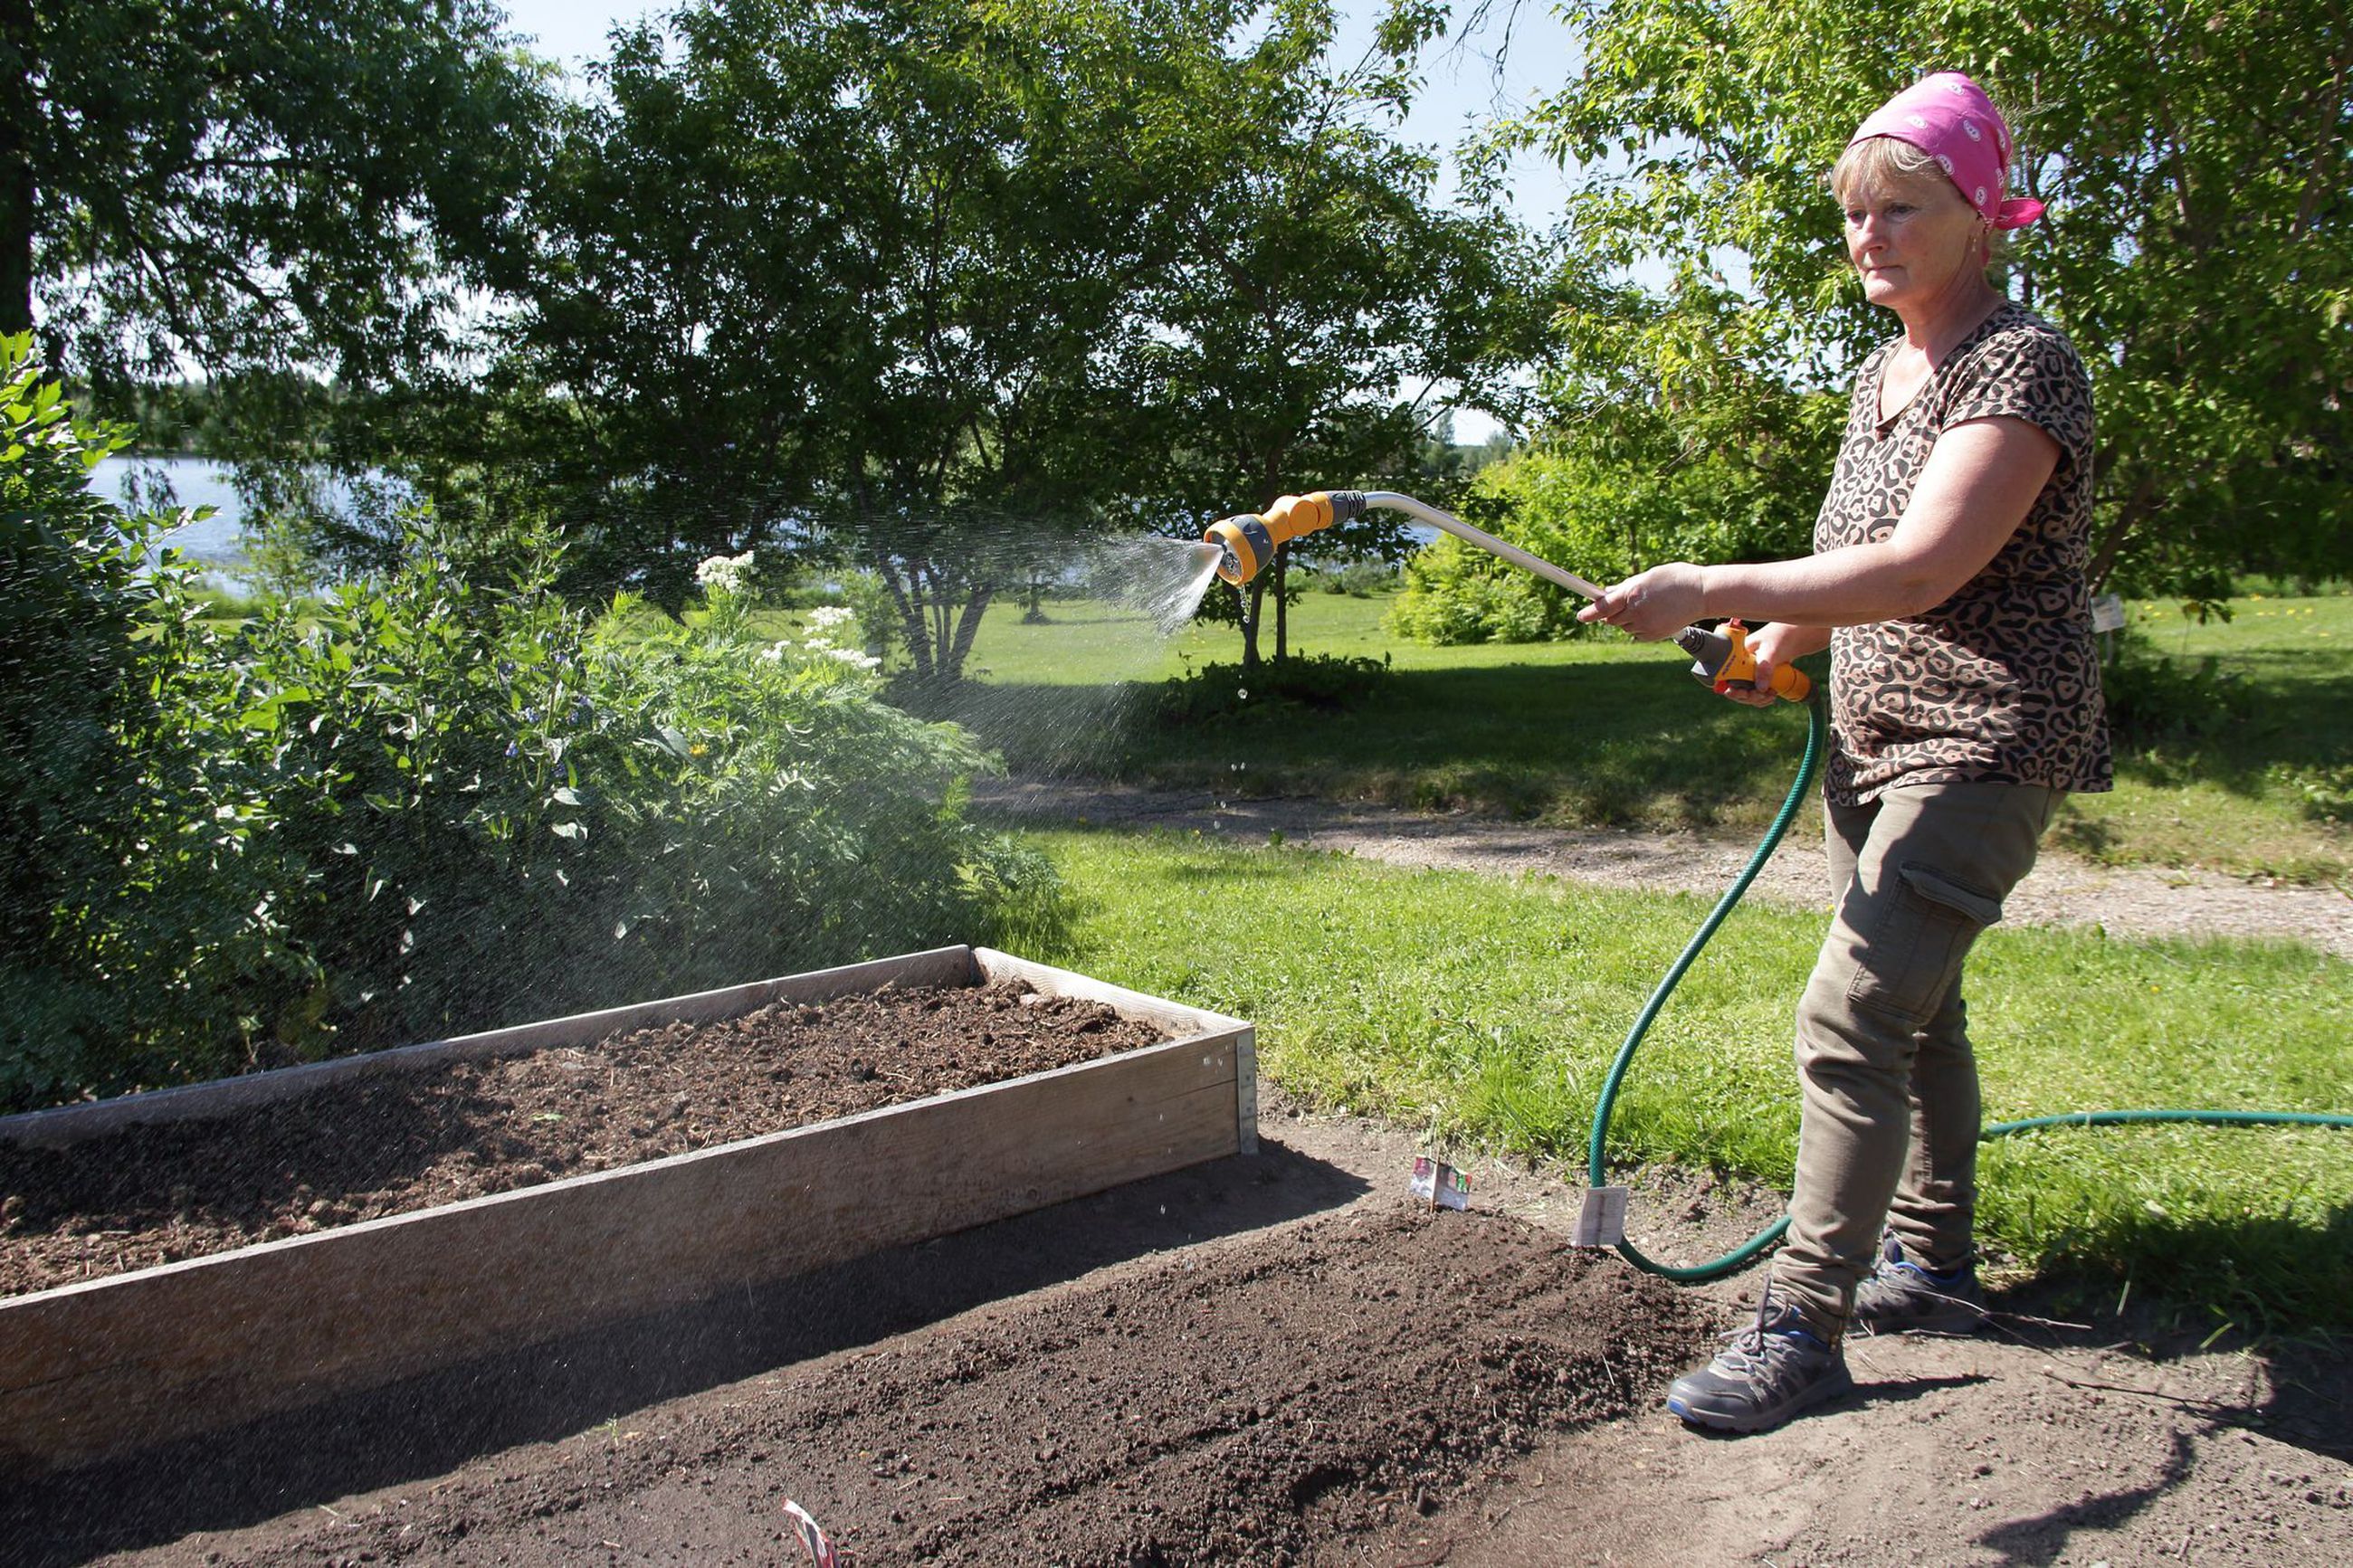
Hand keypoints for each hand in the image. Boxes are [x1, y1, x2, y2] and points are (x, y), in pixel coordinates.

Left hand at [1574, 562, 1705, 641]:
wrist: (1703, 594)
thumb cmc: (1676, 579)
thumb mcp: (1648, 576)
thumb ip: (1626, 586)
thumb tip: (1608, 593)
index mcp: (1633, 593)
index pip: (1603, 607)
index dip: (1589, 612)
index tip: (1580, 616)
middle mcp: (1636, 612)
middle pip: (1611, 619)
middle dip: (1612, 613)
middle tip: (1624, 603)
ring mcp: (1645, 626)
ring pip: (1624, 626)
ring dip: (1627, 618)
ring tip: (1648, 605)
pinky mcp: (1653, 636)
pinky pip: (1636, 633)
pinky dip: (1639, 626)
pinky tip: (1654, 615)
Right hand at [1722, 622, 1826, 707]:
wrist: (1806, 630)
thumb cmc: (1786, 633)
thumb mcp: (1773, 650)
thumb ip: (1764, 668)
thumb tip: (1759, 688)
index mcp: (1738, 653)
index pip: (1726, 674)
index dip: (1731, 687)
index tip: (1743, 693)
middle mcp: (1744, 661)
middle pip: (1736, 685)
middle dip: (1747, 695)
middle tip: (1761, 696)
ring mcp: (1755, 667)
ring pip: (1748, 690)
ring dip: (1756, 698)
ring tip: (1769, 696)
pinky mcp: (1766, 672)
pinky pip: (1759, 689)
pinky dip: (1763, 696)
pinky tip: (1772, 695)